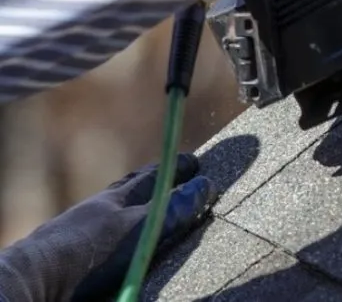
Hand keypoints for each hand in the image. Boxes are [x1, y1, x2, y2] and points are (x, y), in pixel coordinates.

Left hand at [0, 153, 216, 301]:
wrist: (36, 278)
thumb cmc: (88, 249)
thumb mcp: (139, 228)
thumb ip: (172, 209)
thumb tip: (206, 185)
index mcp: (115, 199)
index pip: (151, 177)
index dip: (174, 169)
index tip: (194, 162)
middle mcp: (97, 210)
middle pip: (128, 191)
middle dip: (151, 183)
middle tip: (169, 177)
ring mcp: (82, 231)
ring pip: (113, 213)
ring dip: (133, 210)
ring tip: (145, 211)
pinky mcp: (73, 255)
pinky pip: (103, 236)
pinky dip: (118, 233)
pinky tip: (118, 243)